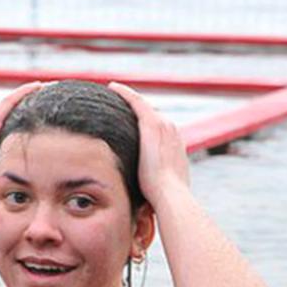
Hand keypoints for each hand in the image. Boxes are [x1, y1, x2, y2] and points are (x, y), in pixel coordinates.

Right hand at [0, 82, 41, 219]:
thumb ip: (10, 185)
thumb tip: (25, 197)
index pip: (8, 125)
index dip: (25, 116)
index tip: (43, 112)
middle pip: (9, 110)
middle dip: (28, 101)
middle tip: (49, 93)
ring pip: (9, 103)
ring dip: (27, 92)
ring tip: (47, 85)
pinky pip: (8, 103)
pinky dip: (23, 93)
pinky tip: (39, 85)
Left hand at [109, 82, 189, 205]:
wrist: (170, 195)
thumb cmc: (163, 199)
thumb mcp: (158, 188)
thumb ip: (151, 185)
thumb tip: (142, 198)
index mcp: (173, 145)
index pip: (157, 129)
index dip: (144, 123)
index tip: (132, 122)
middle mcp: (171, 131)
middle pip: (150, 113)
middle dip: (136, 107)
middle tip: (119, 101)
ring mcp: (163, 126)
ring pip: (143, 105)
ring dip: (129, 97)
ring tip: (114, 91)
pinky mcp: (151, 124)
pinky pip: (136, 101)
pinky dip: (125, 93)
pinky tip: (113, 87)